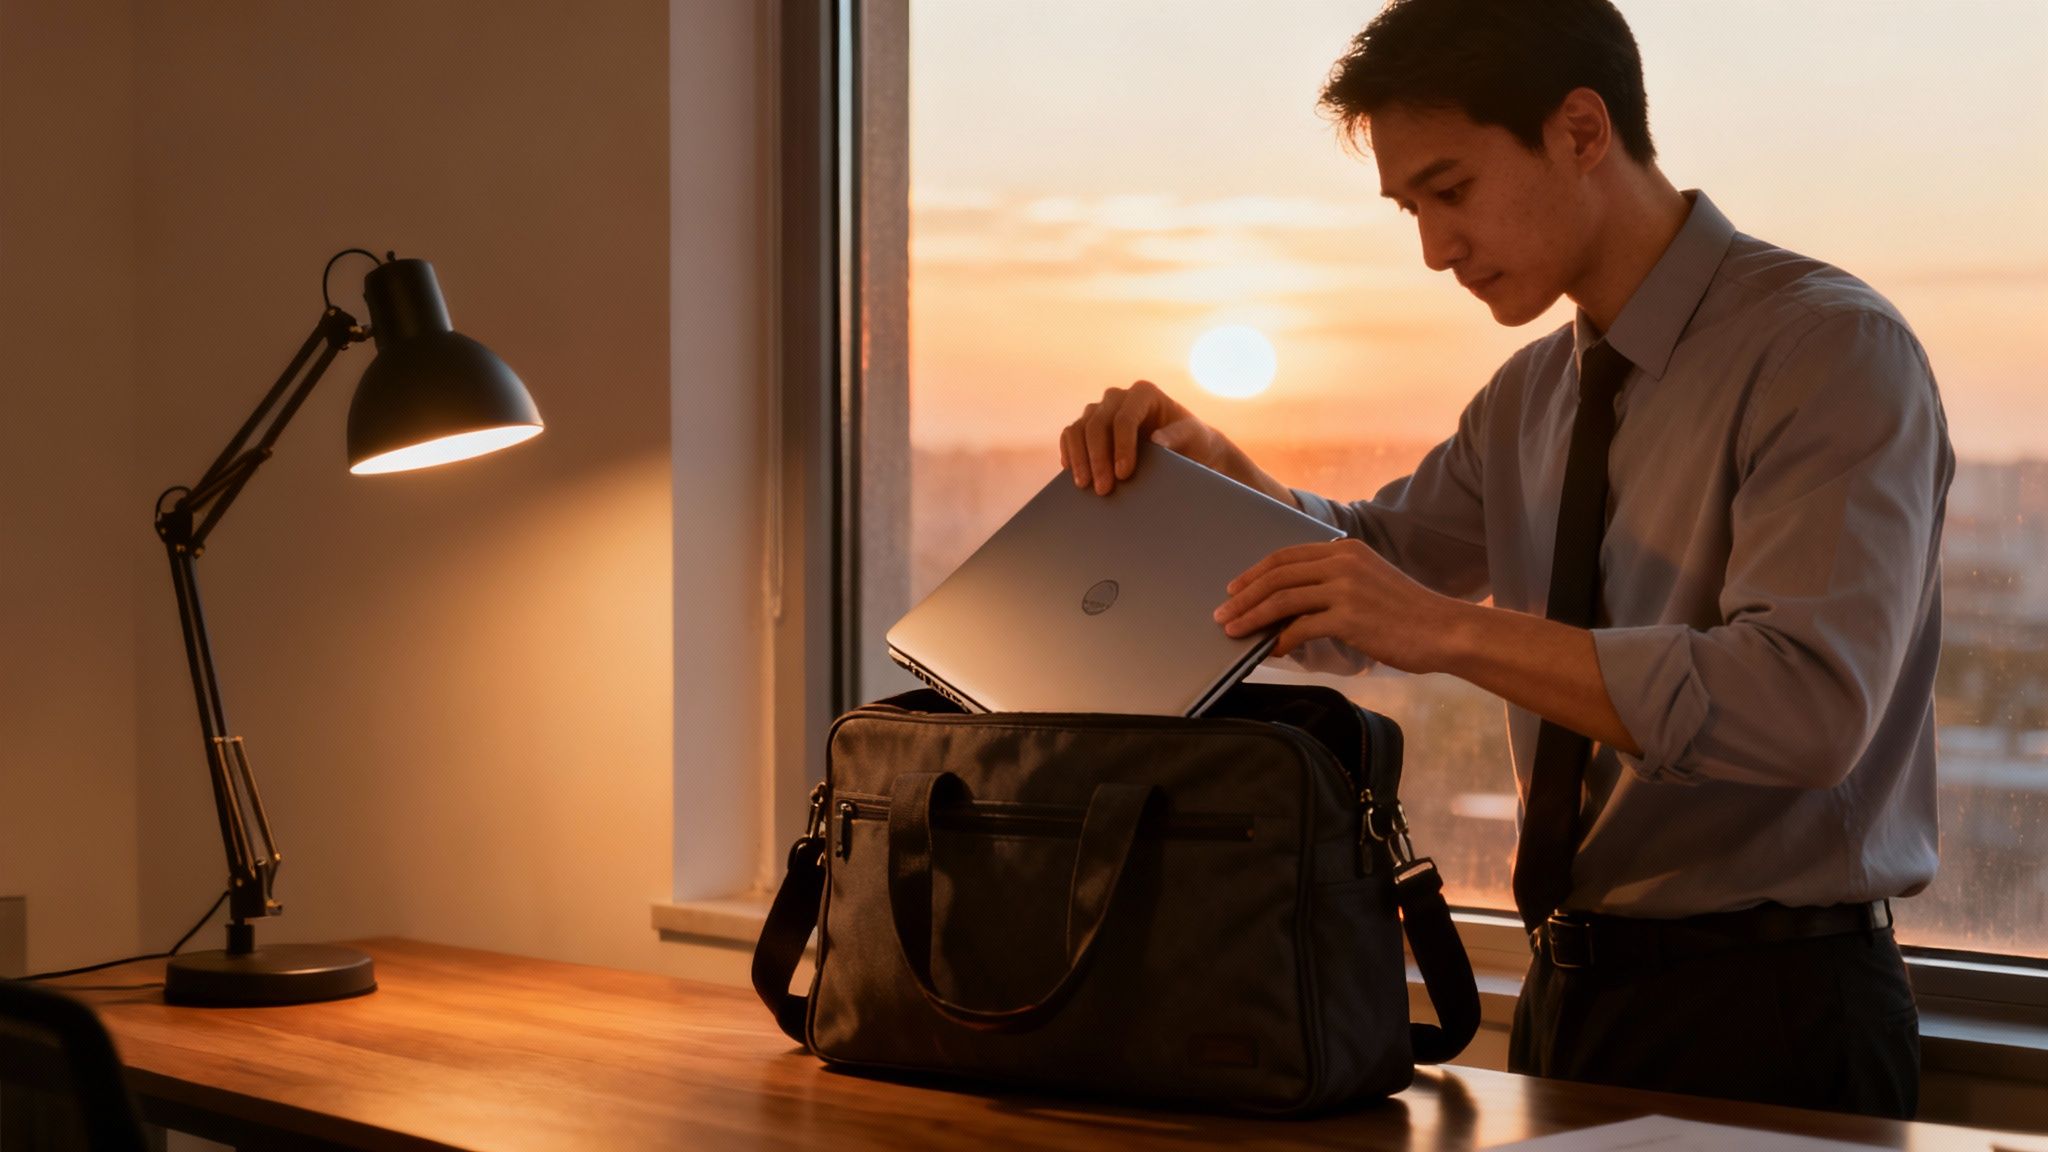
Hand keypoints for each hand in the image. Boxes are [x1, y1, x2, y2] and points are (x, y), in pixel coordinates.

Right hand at [1059, 380, 1228, 495]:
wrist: (1184, 448)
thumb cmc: (1192, 441)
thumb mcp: (1194, 437)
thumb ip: (1179, 436)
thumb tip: (1157, 441)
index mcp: (1144, 393)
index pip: (1125, 418)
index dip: (1121, 446)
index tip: (1123, 474)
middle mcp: (1118, 397)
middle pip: (1097, 424)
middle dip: (1098, 458)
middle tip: (1102, 489)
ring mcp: (1100, 411)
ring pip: (1079, 428)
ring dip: (1079, 458)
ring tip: (1084, 486)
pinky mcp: (1089, 427)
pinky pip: (1071, 435)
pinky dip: (1069, 453)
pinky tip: (1073, 474)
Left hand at [1213, 538, 1457, 672]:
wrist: (1444, 630)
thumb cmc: (1407, 614)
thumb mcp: (1368, 583)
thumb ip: (1333, 584)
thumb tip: (1291, 606)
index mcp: (1345, 549)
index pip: (1287, 556)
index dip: (1255, 573)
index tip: (1234, 589)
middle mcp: (1342, 562)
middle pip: (1277, 574)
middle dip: (1244, 596)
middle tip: (1222, 613)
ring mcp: (1346, 588)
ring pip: (1282, 599)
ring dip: (1252, 617)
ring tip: (1233, 631)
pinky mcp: (1349, 617)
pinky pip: (1300, 626)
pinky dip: (1279, 639)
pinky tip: (1270, 649)